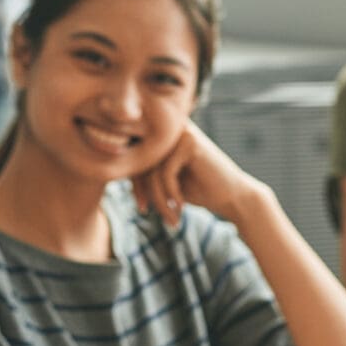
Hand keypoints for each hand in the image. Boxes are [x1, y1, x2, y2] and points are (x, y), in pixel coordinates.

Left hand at [131, 120, 265, 227]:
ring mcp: (181, 132)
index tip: (141, 207)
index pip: (135, 157)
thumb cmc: (199, 190)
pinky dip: (171, 194)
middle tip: (147, 213)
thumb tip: (111, 170)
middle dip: (143, 192)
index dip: (134, 184)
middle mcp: (170, 129)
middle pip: (141, 162)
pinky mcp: (189, 143)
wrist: (235, 197)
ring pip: (152, 170)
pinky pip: (165, 173)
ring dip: (159, 198)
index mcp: (163, 136)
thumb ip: (144, 172)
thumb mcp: (165, 181)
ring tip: (169, 216)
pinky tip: (181, 207)